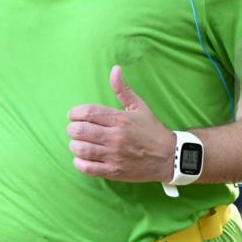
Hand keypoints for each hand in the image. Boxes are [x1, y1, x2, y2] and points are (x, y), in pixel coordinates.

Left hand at [67, 65, 174, 182]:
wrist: (169, 157)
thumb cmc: (152, 131)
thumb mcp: (140, 107)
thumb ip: (123, 89)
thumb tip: (114, 69)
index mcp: (120, 119)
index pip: (88, 112)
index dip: (75, 113)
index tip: (74, 115)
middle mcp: (115, 137)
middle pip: (80, 131)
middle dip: (72, 129)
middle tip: (75, 130)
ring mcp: (114, 155)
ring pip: (81, 149)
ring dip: (74, 145)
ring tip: (78, 143)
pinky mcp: (114, 171)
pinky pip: (87, 168)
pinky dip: (79, 163)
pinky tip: (82, 158)